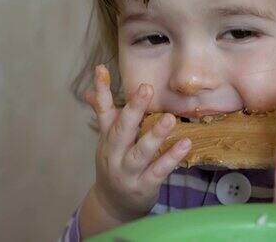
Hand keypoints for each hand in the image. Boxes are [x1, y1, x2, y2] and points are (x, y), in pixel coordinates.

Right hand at [83, 65, 191, 222]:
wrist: (113, 206)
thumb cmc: (115, 166)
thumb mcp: (108, 141)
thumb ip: (105, 115)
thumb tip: (90, 91)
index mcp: (107, 139)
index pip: (102, 112)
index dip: (101, 91)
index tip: (101, 68)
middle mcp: (114, 154)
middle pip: (121, 130)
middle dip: (133, 109)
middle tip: (146, 88)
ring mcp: (127, 172)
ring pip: (140, 152)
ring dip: (155, 135)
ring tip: (170, 118)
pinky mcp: (143, 187)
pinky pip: (158, 171)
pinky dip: (171, 158)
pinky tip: (185, 144)